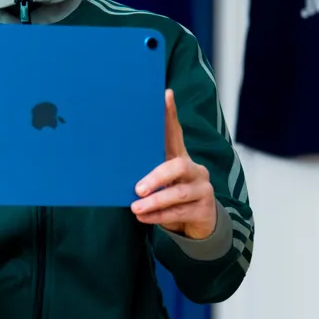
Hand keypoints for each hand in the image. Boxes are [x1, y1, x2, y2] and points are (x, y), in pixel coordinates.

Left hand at [132, 90, 217, 239]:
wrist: (198, 223)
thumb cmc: (171, 196)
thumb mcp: (161, 182)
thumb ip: (146, 171)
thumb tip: (114, 160)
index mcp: (181, 157)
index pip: (176, 133)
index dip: (171, 115)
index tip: (165, 95)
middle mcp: (195, 170)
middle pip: (178, 166)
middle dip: (157, 178)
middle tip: (137, 189)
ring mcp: (203, 189)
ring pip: (178, 193)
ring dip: (155, 202)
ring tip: (135, 208)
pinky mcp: (204, 209)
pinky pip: (180, 212)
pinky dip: (159, 216)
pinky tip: (144, 217)